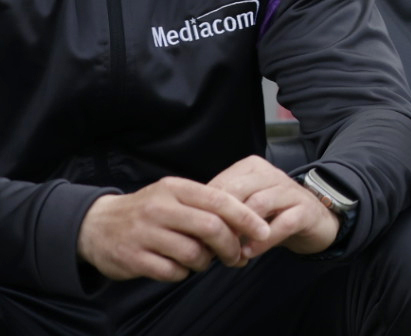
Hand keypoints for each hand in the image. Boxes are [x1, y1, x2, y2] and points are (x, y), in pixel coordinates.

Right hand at [77, 177, 271, 280]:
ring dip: (206, 262)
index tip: (263, 231)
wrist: (95, 225)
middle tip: (237, 256)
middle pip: (211, 227)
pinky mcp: (132, 258)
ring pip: (193, 253)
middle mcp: (160, 208)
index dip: (246, 218)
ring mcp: (144, 234)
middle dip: (231, 245)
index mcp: (175, 188)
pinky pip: (172, 271)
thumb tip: (245, 223)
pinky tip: (180, 268)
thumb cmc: (146, 210)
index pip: (220, 200)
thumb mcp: (173, 195)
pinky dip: (183, 273)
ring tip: (203, 261)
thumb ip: (205, 205)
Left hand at [207, 155, 340, 256]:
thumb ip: (222, 210)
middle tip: (208, 246)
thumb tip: (190, 229)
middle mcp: (272, 174)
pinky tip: (249, 253)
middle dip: (220, 221)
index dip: (205, 211)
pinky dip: (263, 241)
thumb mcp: (244, 205)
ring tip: (228, 252)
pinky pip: (282, 223)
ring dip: (240, 232)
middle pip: (237, 192)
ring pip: (258, 205)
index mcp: (252, 168)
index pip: (221, 185)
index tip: (195, 235)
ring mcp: (290, 191)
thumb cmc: (272, 212)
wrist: (315, 218)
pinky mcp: (306, 210)